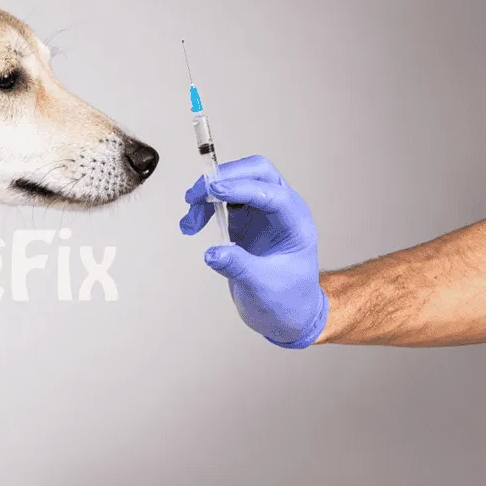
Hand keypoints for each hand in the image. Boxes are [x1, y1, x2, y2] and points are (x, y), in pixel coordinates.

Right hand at [179, 155, 328, 348]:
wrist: (285, 313)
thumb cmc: (285, 300)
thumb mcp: (263, 287)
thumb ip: (238, 267)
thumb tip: (213, 253)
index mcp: (296, 224)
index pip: (272, 194)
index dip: (243, 189)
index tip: (214, 192)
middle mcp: (282, 210)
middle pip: (257, 172)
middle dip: (225, 177)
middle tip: (196, 195)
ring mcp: (263, 211)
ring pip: (236, 181)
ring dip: (209, 193)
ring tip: (190, 221)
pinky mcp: (246, 217)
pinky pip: (224, 198)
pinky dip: (205, 205)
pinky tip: (193, 222)